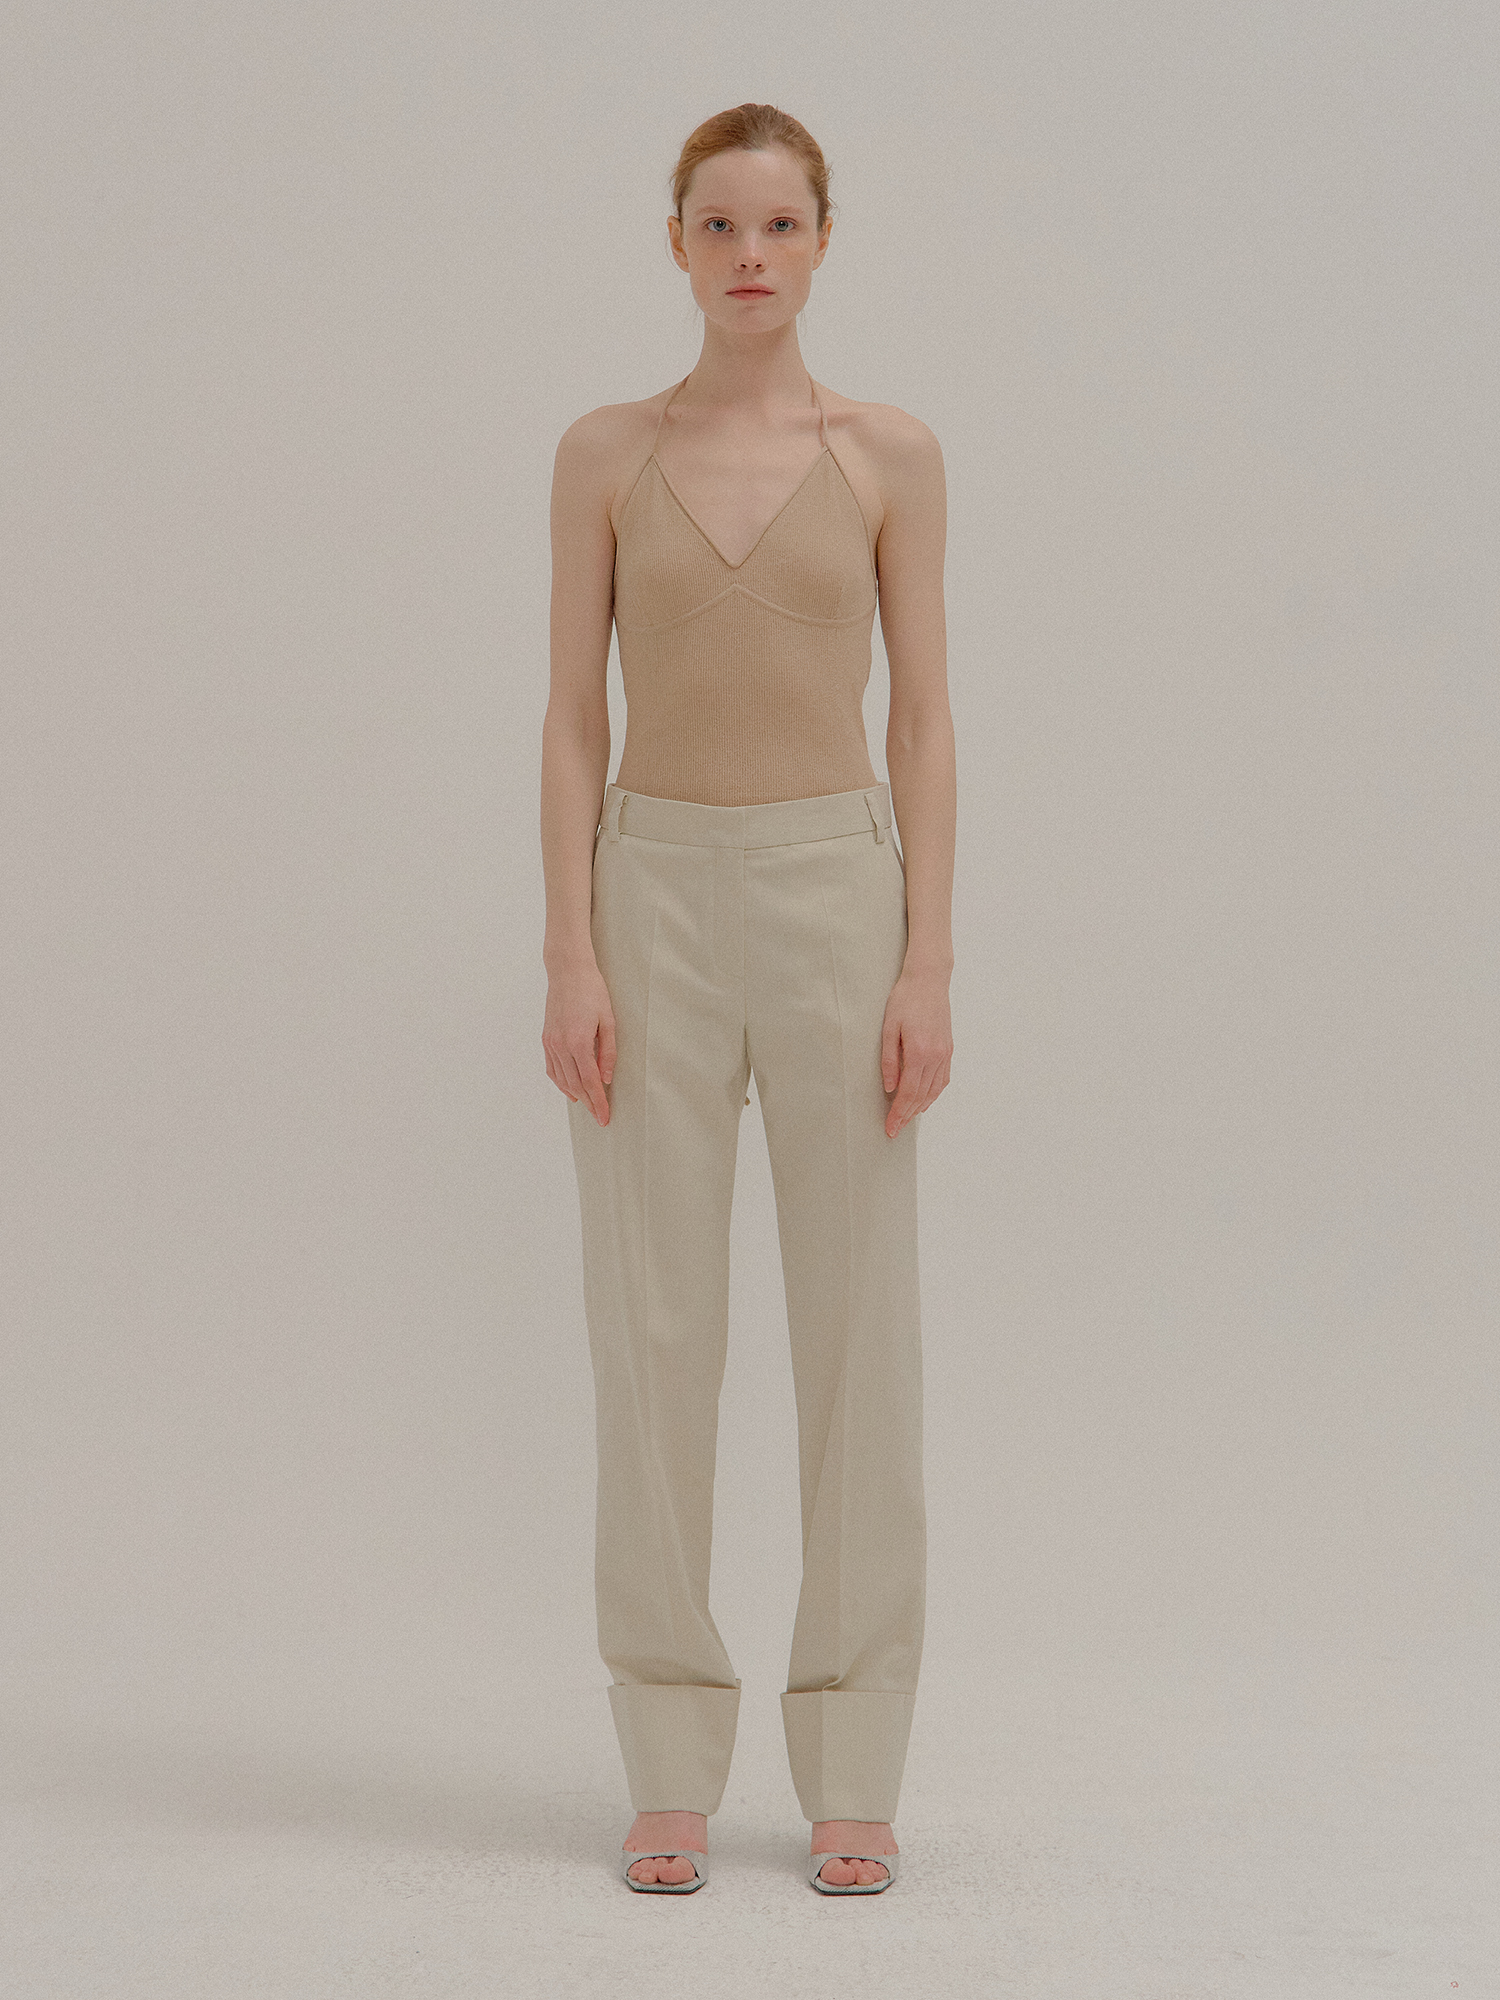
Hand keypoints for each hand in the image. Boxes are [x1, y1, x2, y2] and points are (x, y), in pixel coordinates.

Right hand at [542, 958, 616, 1125]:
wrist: (568, 971)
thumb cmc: (592, 991)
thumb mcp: (609, 1020)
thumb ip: (608, 1052)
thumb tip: (606, 1078)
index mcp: (579, 1042)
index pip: (590, 1081)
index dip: (598, 1102)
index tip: (605, 1117)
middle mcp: (561, 1045)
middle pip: (575, 1084)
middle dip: (589, 1103)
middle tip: (600, 1117)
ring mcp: (550, 1042)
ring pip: (561, 1079)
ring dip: (575, 1094)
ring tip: (588, 1105)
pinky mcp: (546, 1038)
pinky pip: (552, 1068)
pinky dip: (561, 1082)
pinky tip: (570, 1089)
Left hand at [880, 963, 952, 1137]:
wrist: (928, 980)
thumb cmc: (905, 999)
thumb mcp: (888, 1028)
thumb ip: (889, 1060)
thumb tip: (890, 1087)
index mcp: (919, 1051)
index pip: (908, 1092)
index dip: (898, 1113)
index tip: (890, 1127)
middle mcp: (936, 1056)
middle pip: (921, 1096)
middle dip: (907, 1116)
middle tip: (895, 1129)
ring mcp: (945, 1053)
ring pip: (934, 1090)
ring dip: (920, 1107)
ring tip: (907, 1119)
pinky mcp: (949, 1048)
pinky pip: (943, 1079)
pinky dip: (933, 1094)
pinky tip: (924, 1100)